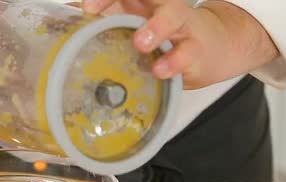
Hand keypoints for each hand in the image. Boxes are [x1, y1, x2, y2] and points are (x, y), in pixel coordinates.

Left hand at [82, 0, 278, 88]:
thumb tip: (68, 18)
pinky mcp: (197, 49)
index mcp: (143, 1)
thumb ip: (107, 21)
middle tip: (94, 12)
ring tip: (140, 43)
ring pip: (172, 17)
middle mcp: (162, 7)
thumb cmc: (169, 37)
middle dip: (118, 0)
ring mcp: (182, 26)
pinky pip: (186, 54)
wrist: (218, 45)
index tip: (85, 9)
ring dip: (155, 28)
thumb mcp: (137, 23)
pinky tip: (159, 70)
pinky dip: (172, 62)